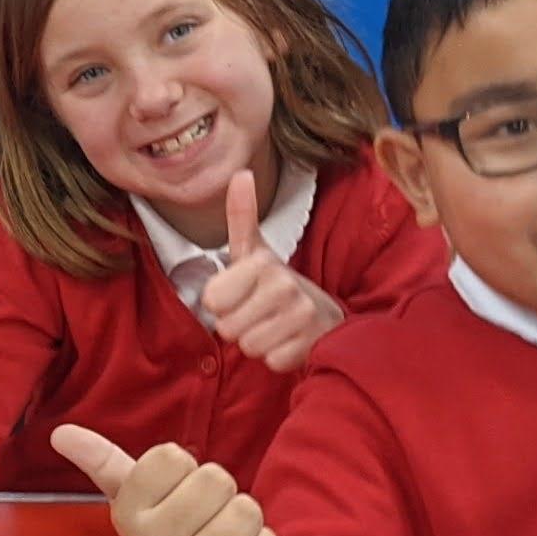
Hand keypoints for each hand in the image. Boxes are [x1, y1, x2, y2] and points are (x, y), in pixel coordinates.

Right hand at [49, 420, 278, 535]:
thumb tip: (60, 432)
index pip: (173, 455)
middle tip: (202, 521)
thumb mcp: (133, 501)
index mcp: (127, 516)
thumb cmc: (167, 533)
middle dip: (219, 495)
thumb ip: (103, 463)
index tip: (173, 496)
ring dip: (244, 522)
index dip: (183, 471)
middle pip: (216, 479)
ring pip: (247, 510)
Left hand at [197, 169, 345, 372]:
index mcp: (263, 264)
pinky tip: (289, 340)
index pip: (211, 301)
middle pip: (227, 328)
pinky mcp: (311, 346)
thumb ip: (241, 215)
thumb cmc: (276, 283)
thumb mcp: (254, 251)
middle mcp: (285, 287)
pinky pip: (271, 362)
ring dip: (257, 341)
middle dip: (238, 325)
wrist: (324, 314)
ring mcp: (302, 318)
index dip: (222, 303)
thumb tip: (241, 173)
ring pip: (248, 346)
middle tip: (259, 313)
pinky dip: (277, 356)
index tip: (242, 294)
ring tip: (274, 325)